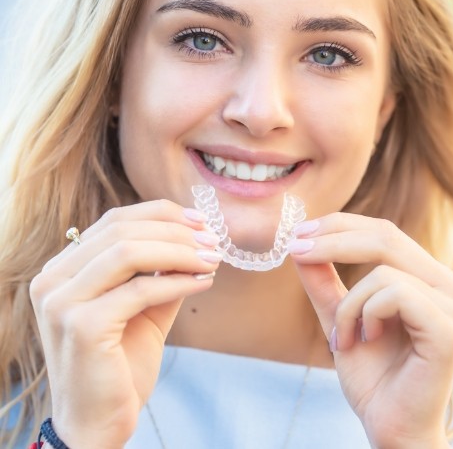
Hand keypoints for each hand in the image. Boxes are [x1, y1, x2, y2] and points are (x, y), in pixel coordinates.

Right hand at [30, 200, 221, 448]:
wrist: (98, 424)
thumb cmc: (120, 365)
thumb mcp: (143, 307)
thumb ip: (160, 271)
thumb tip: (197, 237)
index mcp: (62, 269)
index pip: (114, 221)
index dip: (161, 214)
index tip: (200, 221)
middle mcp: (52, 279)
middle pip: (122, 230)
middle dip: (176, 231)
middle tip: (213, 240)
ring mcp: (62, 302)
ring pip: (129, 252)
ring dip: (180, 251)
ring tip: (212, 258)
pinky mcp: (82, 326)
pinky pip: (141, 289)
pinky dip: (178, 281)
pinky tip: (204, 282)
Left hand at [289, 213, 452, 448]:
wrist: (389, 427)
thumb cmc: (372, 375)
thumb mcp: (339, 316)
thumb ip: (323, 281)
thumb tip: (300, 243)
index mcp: (428, 277)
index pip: (384, 232)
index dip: (340, 225)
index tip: (299, 232)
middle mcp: (448, 285)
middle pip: (385, 236)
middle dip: (332, 240)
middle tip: (297, 250)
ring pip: (382, 270)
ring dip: (348, 304)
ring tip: (343, 337)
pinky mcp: (448, 327)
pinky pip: (394, 293)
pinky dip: (365, 314)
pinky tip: (366, 340)